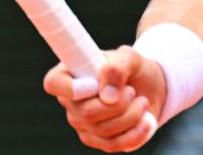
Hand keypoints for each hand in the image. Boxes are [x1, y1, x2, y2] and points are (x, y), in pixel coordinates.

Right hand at [43, 46, 167, 151]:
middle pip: (87, 112)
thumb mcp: (130, 58)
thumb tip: (108, 97)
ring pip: (104, 130)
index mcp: (70, 74)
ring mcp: (82, 124)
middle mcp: (71, 102)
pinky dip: (136, 134)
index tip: (96, 85)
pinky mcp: (98, 140)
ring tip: (141, 101)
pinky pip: (114, 145)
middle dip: (119, 103)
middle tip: (133, 91)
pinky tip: (146, 122)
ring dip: (132, 116)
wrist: (148, 88)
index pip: (54, 83)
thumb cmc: (132, 69)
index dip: (72, 88)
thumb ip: (117, 68)